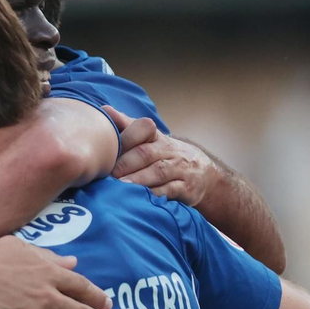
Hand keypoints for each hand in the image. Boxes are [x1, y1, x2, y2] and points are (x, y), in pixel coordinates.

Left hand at [103, 106, 221, 206]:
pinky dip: (155, 194)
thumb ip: (128, 127)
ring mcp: (180, 169)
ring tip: (120, 185)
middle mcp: (170, 150)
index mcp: (158, 137)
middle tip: (107, 172)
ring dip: (138, 179)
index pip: (143, 129)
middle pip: (146, 153)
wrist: (204, 174)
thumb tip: (104, 111)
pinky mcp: (187, 188)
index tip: (107, 143)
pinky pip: (170, 190)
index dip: (126, 135)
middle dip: (125, 163)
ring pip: (158, 172)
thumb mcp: (152, 140)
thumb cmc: (167, 156)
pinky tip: (141, 198)